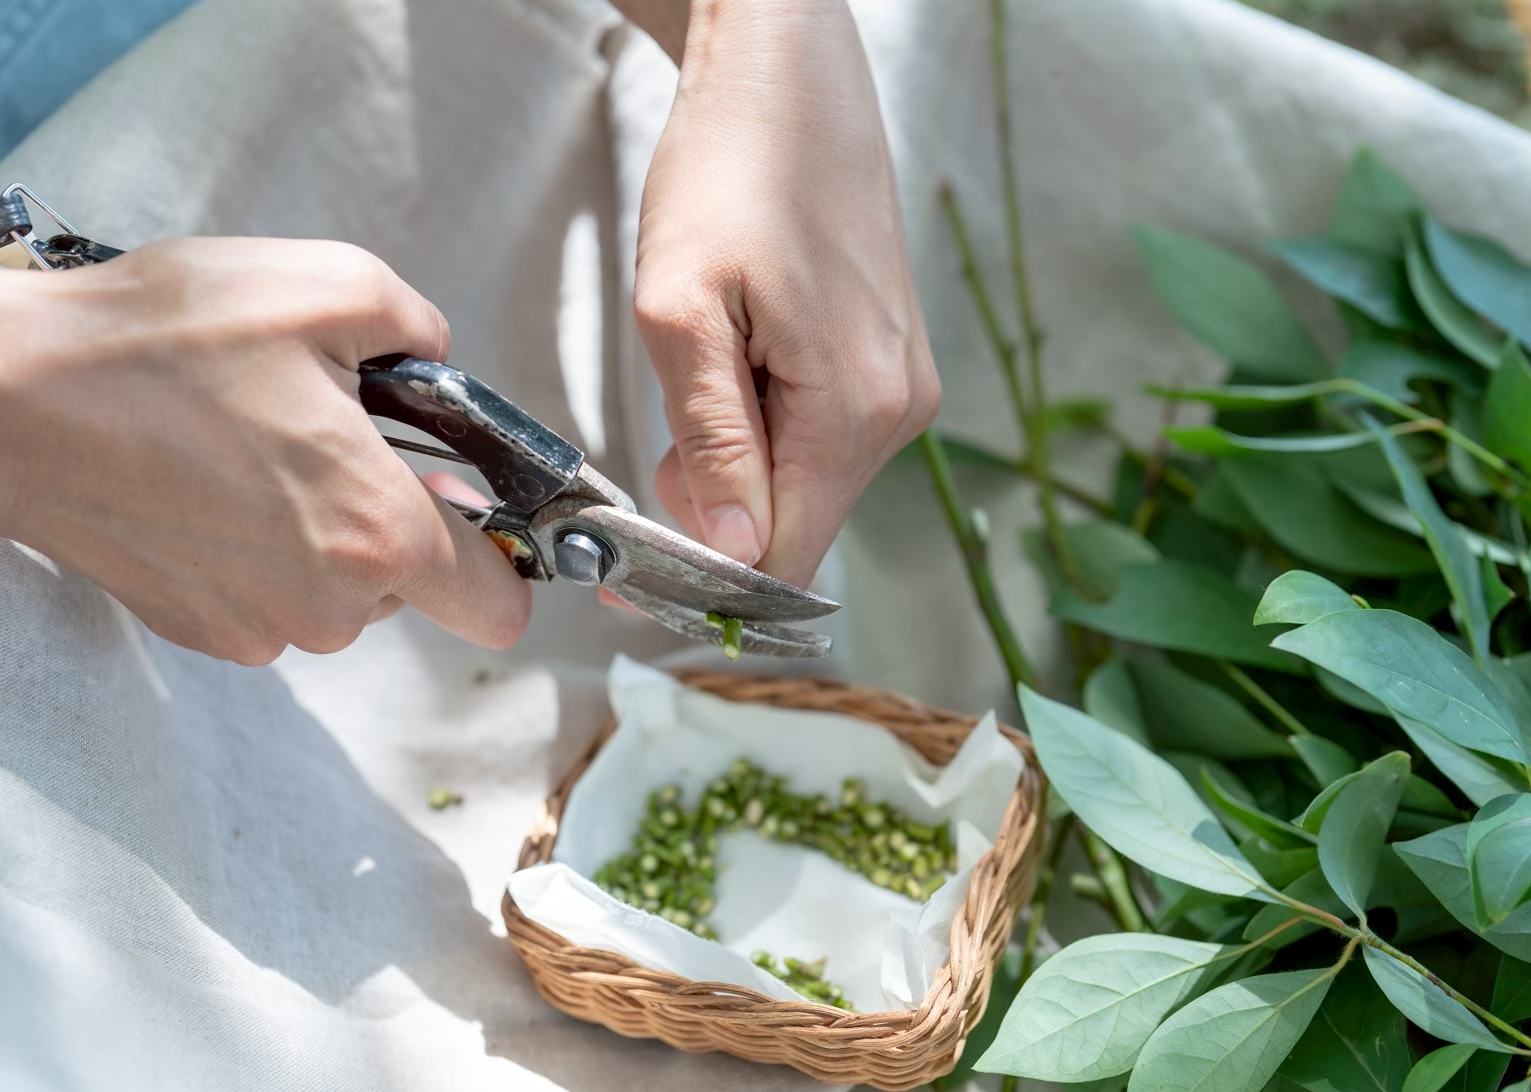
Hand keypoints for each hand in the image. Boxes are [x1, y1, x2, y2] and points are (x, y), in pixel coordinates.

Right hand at [0, 238, 529, 663]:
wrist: (2, 404)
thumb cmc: (163, 343)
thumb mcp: (328, 286)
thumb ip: (422, 330)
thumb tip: (438, 364)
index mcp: (380, 536)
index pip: (500, 606)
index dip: (509, 561)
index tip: (480, 511)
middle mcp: (331, 607)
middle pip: (411, 582)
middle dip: (391, 513)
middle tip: (329, 429)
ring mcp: (259, 630)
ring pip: (338, 588)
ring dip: (320, 526)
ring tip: (251, 443)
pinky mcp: (199, 630)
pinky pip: (269, 593)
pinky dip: (257, 546)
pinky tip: (204, 479)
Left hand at [631, 0, 939, 584]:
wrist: (786, 76)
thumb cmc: (728, 170)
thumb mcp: (681, 309)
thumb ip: (711, 440)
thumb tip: (733, 550)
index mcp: (854, 409)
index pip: (781, 556)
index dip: (701, 576)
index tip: (626, 565)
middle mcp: (899, 411)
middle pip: (796, 525)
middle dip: (716, 511)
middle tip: (657, 442)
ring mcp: (904, 388)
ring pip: (805, 483)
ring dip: (738, 465)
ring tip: (700, 374)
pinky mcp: (892, 364)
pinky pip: (821, 438)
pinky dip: (766, 430)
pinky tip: (737, 365)